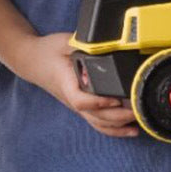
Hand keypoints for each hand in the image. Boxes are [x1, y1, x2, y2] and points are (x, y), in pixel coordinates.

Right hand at [17, 32, 138, 138]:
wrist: (31, 60)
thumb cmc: (47, 50)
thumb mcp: (64, 41)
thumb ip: (82, 44)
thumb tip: (104, 47)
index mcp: (67, 83)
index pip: (81, 100)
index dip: (99, 102)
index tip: (116, 98)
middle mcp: (72, 98)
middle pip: (95, 117)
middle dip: (119, 117)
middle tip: (138, 109)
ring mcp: (77, 106)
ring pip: (98, 123)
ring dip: (119, 126)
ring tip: (139, 121)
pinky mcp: (82, 107)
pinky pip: (97, 123)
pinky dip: (114, 129)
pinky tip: (129, 129)